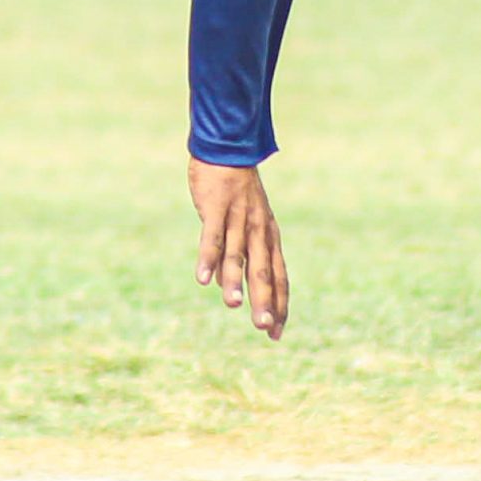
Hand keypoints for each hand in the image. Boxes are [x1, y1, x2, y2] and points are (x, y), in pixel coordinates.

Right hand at [188, 157, 287, 340]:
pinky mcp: (217, 208)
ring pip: (237, 255)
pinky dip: (207, 258)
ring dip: (234, 280)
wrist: (227, 147)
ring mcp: (238, 219)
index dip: (278, 304)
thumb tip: (221, 283)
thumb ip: (234, 255)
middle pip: (263, 270)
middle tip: (263, 327)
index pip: (278, 276)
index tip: (276, 333)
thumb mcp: (240, 223)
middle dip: (264, 299)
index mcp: (268, 237)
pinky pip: (212, 237)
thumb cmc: (234, 190)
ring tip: (232, 305)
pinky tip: (201, 279)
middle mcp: (258, 230)